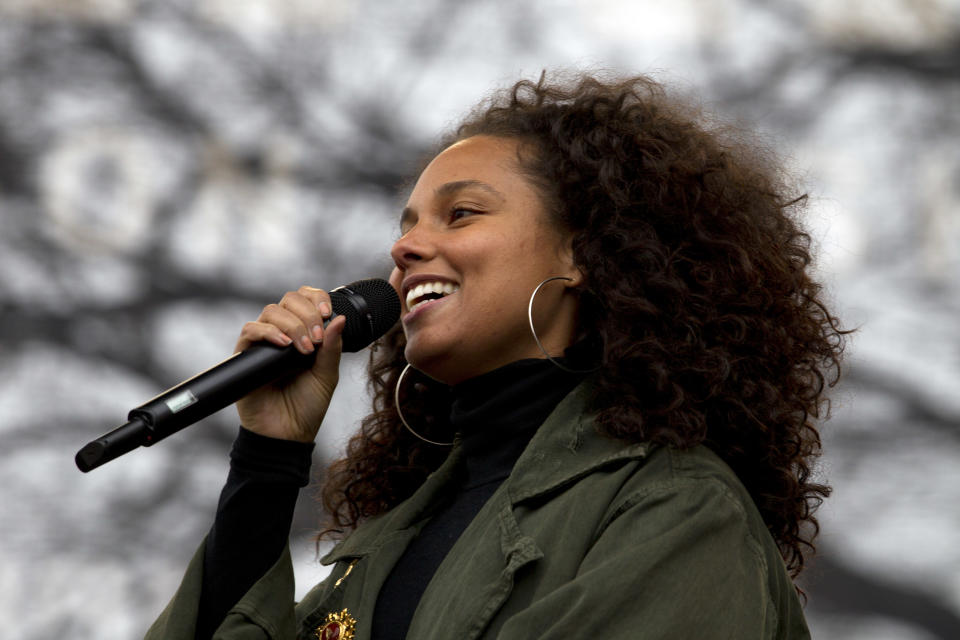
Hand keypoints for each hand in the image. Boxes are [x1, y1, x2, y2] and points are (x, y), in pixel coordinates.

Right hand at [234, 286, 345, 442]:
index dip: (316, 298)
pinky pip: (250, 331)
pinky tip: (284, 345)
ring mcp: (264, 343)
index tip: (328, 313)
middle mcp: (283, 332)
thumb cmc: (307, 406)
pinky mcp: (245, 356)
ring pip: (271, 311)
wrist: (287, 435)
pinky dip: (268, 332)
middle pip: (289, 300)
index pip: (305, 299)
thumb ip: (333, 347)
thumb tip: (341, 318)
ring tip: (303, 349)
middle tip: (317, 339)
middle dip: (307, 313)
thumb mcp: (327, 375)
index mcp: (304, 332)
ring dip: (292, 324)